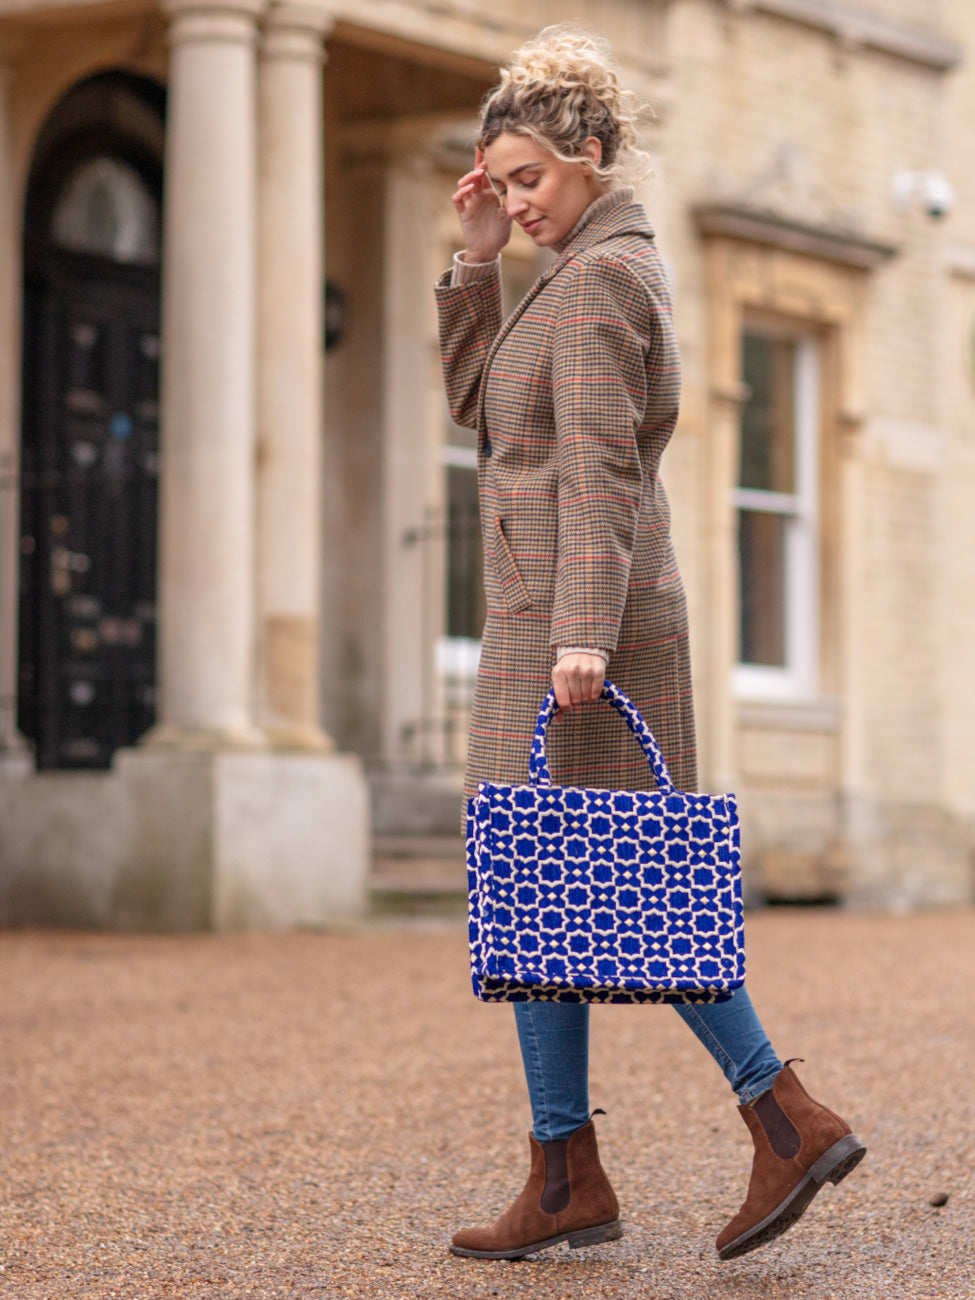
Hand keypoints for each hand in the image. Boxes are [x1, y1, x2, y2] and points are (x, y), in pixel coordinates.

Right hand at [452, 148, 511, 263]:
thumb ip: (514, 204)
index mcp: (489, 194)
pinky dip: (462, 192)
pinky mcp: (463, 213)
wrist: (488, 251)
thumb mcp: (510, 216)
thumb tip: (526, 194)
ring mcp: (469, 204)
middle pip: (474, 175)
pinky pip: (458, 199)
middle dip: (478, 164)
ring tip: (479, 172)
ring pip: (464, 184)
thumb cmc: (498, 234)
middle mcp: (478, 196)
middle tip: (485, 156)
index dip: (486, 161)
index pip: (486, 174)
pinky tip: (470, 188)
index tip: (490, 148)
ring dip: (470, 176)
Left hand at [552, 653, 605, 715]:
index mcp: (558, 673)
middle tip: (577, 694)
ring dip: (585, 698)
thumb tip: (558, 719)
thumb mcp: (559, 679)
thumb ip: (558, 698)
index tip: (568, 707)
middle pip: (576, 700)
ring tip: (583, 690)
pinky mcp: (598, 671)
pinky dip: (594, 696)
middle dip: (576, 701)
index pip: (563, 700)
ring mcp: (586, 670)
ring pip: (586, 698)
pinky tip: (591, 690)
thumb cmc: (568, 668)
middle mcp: (572, 671)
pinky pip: (596, 694)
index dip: (566, 707)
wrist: (582, 649)